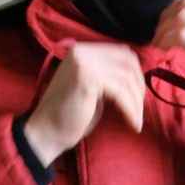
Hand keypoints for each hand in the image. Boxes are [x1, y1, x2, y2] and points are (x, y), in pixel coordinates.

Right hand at [23, 43, 144, 165]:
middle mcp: (83, 52)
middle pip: (128, 62)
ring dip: (136, 103)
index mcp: (82, 51)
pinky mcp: (88, 79)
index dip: (136, 75)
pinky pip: (120, 93)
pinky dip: (131, 110)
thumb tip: (136, 78)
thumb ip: (108, 77)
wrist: (45, 133)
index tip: (138, 97)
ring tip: (136, 121)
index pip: (123, 53)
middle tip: (139, 109)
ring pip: (127, 78)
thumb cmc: (68, 116)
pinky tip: (133, 124)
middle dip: (139, 87)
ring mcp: (84, 63)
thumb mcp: (91, 89)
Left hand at [152, 0, 184, 144]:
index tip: (166, 24)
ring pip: (182, 17)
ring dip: (163, 30)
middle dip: (166, 18)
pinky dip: (166, 40)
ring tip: (159, 45)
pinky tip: (163, 50)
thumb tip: (182, 14)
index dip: (176, 8)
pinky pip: (182, 35)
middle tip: (158, 35)